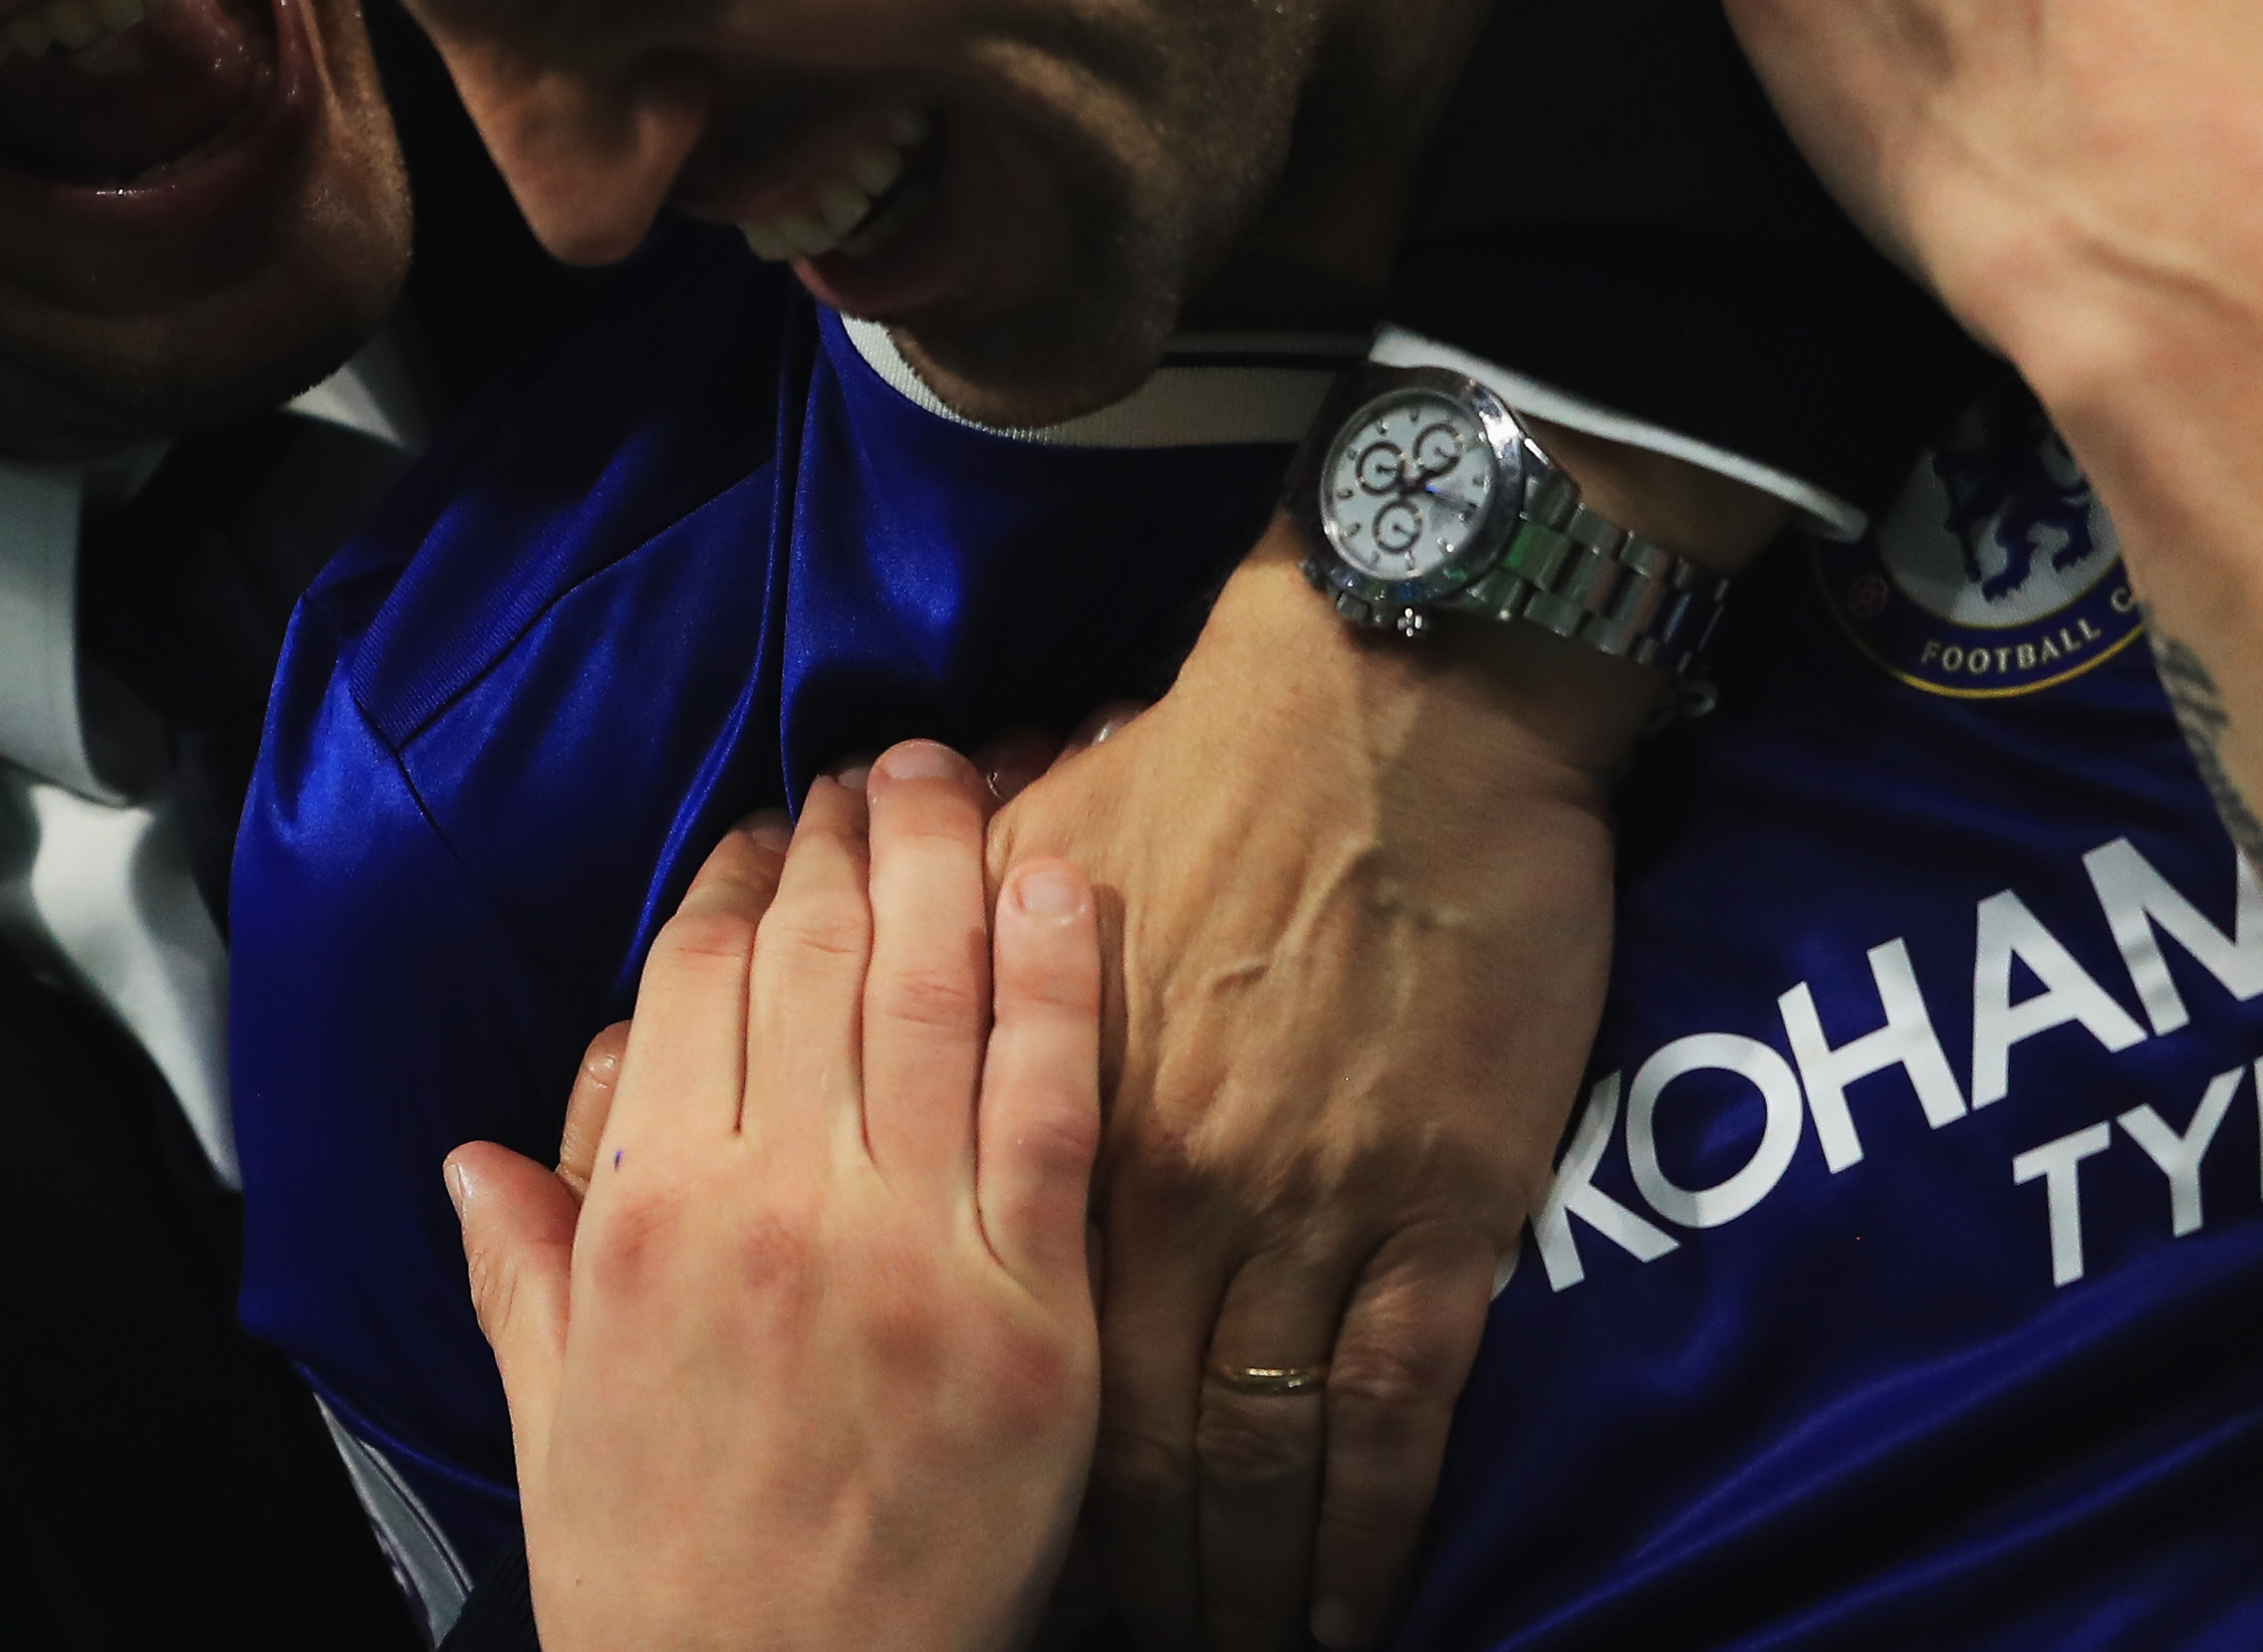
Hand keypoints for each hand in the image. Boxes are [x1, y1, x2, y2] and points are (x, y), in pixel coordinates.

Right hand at [453, 743, 1101, 1651]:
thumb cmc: (662, 1582)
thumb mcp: (552, 1414)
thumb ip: (519, 1268)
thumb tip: (475, 1161)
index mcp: (646, 1215)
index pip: (693, 979)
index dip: (738, 879)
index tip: (769, 826)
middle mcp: (772, 1203)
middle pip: (816, 955)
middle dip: (847, 833)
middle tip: (878, 757)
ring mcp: (909, 1251)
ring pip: (928, 994)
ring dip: (948, 858)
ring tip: (962, 772)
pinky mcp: (1031, 1313)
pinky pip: (1050, 1105)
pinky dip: (1059, 984)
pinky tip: (1064, 887)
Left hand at [985, 547, 1621, 1651]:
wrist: (1403, 703)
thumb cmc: (1210, 764)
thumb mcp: (1016, 885)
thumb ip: (931, 966)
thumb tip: (825, 1022)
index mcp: (1043, 1093)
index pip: (970, 1310)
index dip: (957, 1430)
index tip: (936, 1522)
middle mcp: (1158, 1174)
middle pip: (1109, 1419)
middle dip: (1107, 1557)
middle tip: (1088, 1632)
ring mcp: (1301, 1202)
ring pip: (1246, 1450)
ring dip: (1231, 1579)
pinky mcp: (1436, 1208)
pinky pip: (1393, 1417)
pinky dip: (1368, 1536)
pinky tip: (1345, 1612)